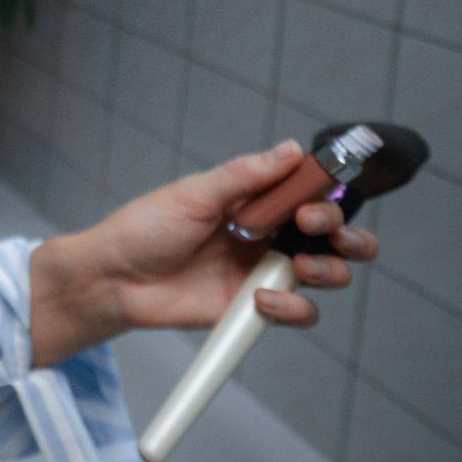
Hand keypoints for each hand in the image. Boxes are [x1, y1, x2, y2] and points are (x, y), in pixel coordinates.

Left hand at [84, 138, 381, 332]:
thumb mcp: (194, 195)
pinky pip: (299, 311)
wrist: (115, 278)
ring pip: (330, 274)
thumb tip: (292, 149)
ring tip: (301, 267)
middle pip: (336, 236)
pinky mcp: (256, 307)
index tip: (317, 196)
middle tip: (313, 228)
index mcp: (256, 202)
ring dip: (330, 270)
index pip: (312, 194)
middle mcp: (270, 236)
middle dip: (346, 234)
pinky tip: (261, 298)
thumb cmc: (146, 228)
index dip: (328, 195)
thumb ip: (245, 177)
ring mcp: (265, 272)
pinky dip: (293, 307)